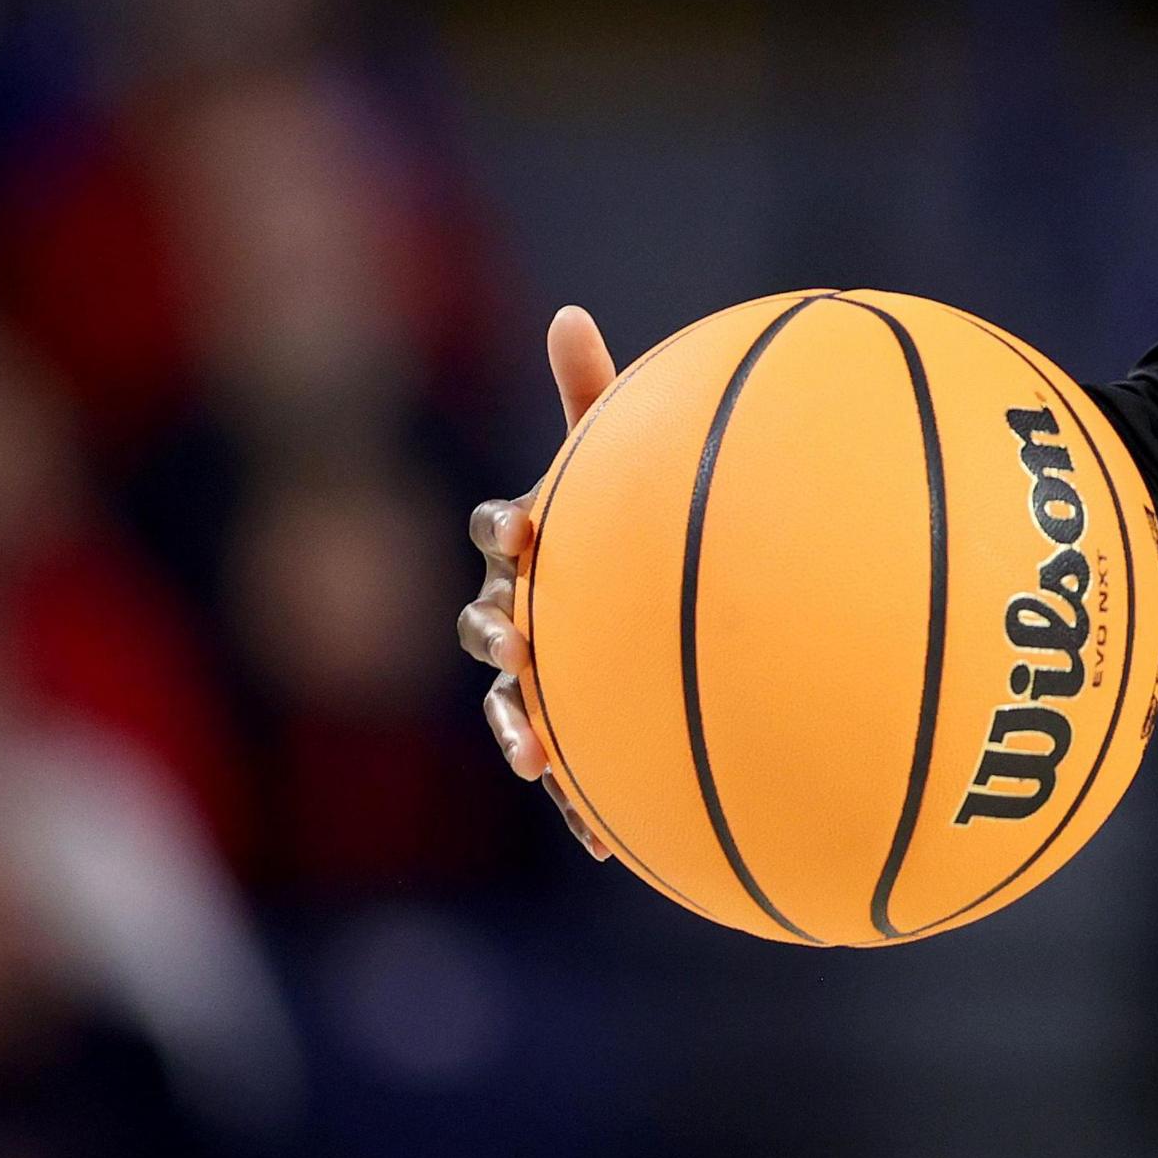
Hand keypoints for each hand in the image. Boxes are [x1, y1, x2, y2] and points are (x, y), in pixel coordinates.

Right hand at [456, 306, 620, 860]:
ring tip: (534, 754)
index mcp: (535, 544)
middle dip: (497, 630)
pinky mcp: (577, 732)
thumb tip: (568, 311)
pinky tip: (609, 846)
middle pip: (489, 621)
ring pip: (511, 706)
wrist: (668, 611)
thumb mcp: (626, 458)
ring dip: (517, 727)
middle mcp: (526, 609)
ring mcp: (545, 676)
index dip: (507, 527)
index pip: (501, 528)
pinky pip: (571, 772)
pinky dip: (580, 804)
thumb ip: (598, 396)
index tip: (530, 526)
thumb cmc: (637, 520)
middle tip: (522, 637)